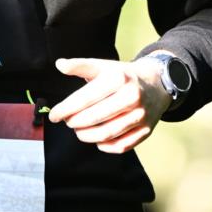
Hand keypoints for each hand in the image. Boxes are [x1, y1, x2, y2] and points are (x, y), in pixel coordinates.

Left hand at [47, 56, 171, 153]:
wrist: (157, 84)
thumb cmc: (124, 76)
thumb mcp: (104, 66)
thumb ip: (80, 66)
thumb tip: (59, 64)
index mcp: (118, 78)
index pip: (84, 98)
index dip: (65, 109)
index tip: (54, 115)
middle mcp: (131, 97)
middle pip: (93, 118)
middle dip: (74, 122)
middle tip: (68, 121)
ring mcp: (140, 115)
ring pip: (105, 134)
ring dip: (86, 135)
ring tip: (79, 130)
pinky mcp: (146, 130)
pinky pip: (120, 146)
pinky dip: (105, 146)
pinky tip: (97, 139)